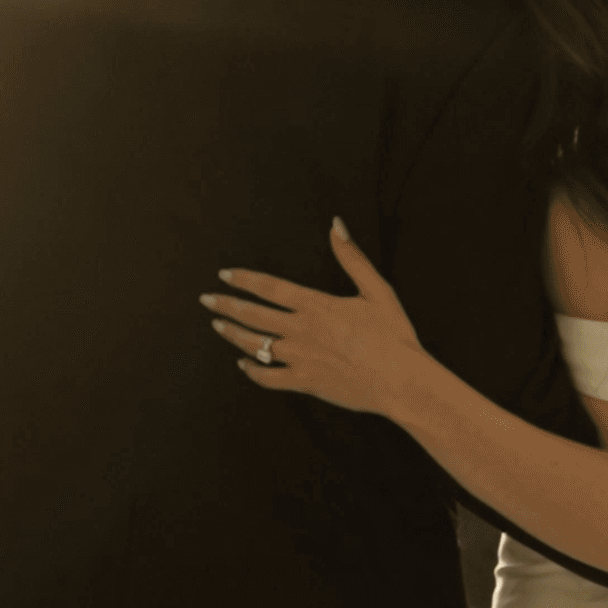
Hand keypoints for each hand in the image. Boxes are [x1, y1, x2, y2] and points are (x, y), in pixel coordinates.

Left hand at [205, 219, 433, 418]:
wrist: (401, 381)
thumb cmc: (394, 336)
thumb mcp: (377, 290)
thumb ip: (351, 257)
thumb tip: (336, 225)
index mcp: (317, 305)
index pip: (269, 287)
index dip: (244, 279)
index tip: (225, 275)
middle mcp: (301, 330)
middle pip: (253, 314)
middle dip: (226, 305)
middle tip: (206, 300)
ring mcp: (300, 358)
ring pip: (255, 345)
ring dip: (233, 334)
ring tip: (218, 326)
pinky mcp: (305, 382)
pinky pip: (269, 378)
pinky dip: (252, 371)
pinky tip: (244, 365)